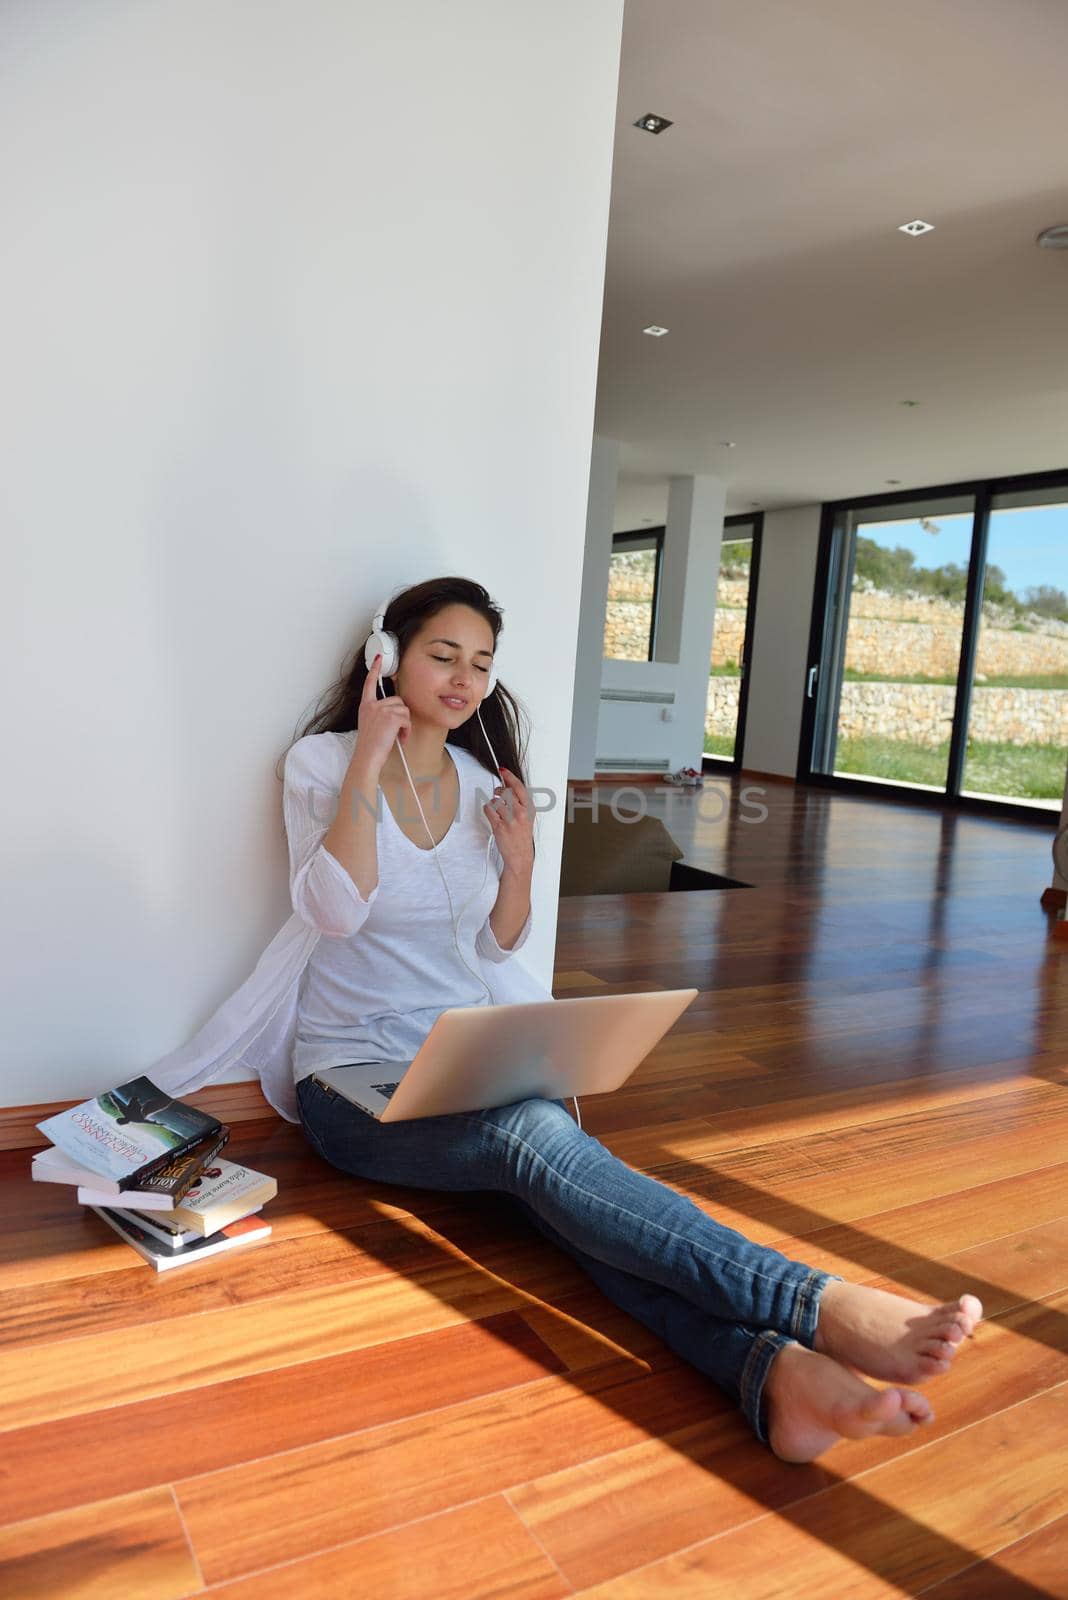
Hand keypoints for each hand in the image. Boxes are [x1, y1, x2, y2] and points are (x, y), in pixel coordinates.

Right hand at [355, 654, 410, 773]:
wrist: (367, 757)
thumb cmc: (370, 746)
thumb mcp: (371, 725)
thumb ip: (380, 714)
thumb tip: (397, 712)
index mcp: (366, 706)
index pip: (370, 683)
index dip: (374, 669)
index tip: (378, 658)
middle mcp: (372, 705)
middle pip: (398, 701)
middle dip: (401, 716)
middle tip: (396, 731)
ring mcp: (381, 710)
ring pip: (404, 711)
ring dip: (404, 725)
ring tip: (397, 737)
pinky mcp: (391, 717)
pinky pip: (407, 720)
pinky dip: (407, 731)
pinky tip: (400, 739)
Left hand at [484, 767, 533, 878]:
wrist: (520, 856)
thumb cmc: (522, 835)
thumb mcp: (527, 817)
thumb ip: (519, 802)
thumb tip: (507, 786)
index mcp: (529, 809)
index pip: (519, 787)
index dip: (509, 777)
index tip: (502, 770)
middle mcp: (521, 813)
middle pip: (506, 792)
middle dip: (498, 790)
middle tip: (497, 792)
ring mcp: (510, 820)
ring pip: (495, 800)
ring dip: (493, 803)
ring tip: (497, 810)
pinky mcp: (499, 827)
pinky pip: (488, 810)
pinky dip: (487, 809)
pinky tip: (492, 815)